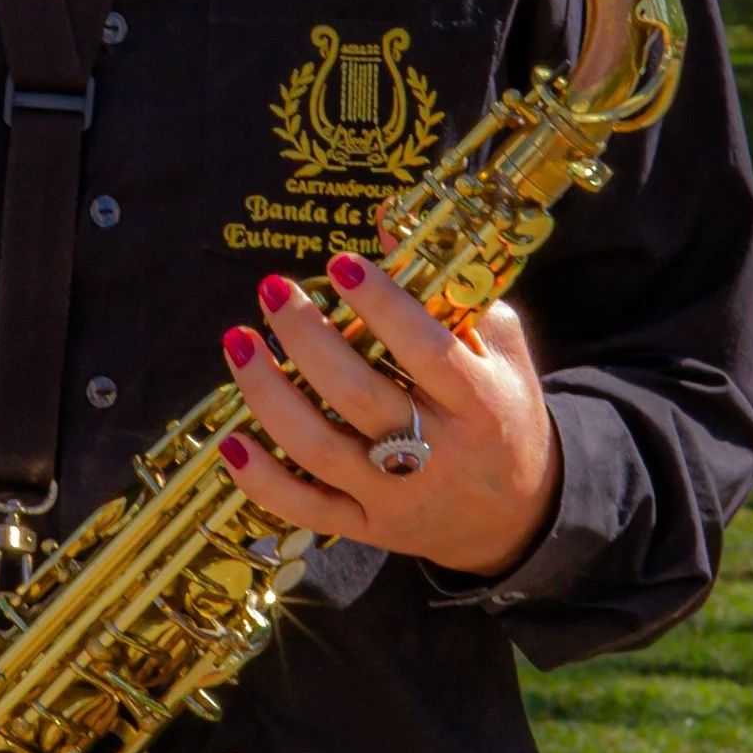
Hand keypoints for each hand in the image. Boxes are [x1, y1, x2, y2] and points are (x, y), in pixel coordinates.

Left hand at [217, 250, 561, 583]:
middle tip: (273, 290)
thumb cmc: (502, 412)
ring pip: (320, 449)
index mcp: (479, 402)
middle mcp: (438, 453)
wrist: (520, 514)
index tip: (341, 265)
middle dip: (306, 338)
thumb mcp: (500, 349)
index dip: (381, 307)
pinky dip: (263, 479)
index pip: (425, 351)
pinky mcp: (369, 527)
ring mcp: (398, 496)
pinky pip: (306, 508)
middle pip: (358, 396)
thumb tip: (387, 224)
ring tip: (239, 342)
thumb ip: (452, 292)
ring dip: (269, 395)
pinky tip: (232, 438)